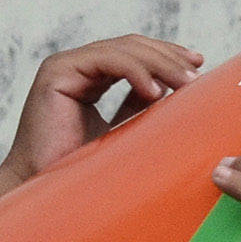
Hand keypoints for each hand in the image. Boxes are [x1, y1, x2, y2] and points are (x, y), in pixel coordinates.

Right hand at [0, 37, 207, 208]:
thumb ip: (138, 104)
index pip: (133, 54)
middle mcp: (74, 66)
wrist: (44, 194)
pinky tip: (155, 90)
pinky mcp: (57, 73)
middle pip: (131, 47)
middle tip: (196, 73)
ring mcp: (64, 66)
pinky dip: (136, 72)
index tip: (196, 67)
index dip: (167, 56)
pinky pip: (108, 61)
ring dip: (159, 63)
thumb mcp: (120, 129)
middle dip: (168, 57)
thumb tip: (173, 86)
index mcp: (87, 77)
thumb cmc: (77, 170)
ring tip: (184, 82)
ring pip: (123, 50)